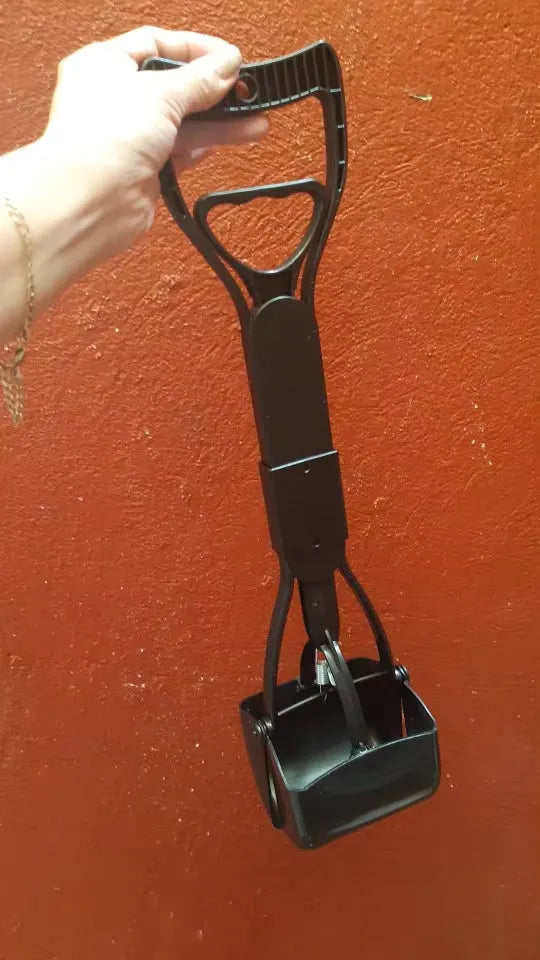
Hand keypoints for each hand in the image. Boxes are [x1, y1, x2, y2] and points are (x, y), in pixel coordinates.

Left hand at [41, 27, 267, 260]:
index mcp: (105, 64)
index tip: (230, 59)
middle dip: (214, 91)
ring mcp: (129, 136)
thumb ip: (200, 80)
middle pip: (174, 85)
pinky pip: (180, 152)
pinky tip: (230, 142)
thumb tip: (228, 64)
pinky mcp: (143, 170)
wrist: (89, 202)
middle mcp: (115, 99)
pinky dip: (204, 147)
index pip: (157, 43)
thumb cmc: (102, 140)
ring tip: (255, 123)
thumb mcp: (161, 93)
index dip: (196, 49)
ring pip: (182, 122)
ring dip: (219, 123)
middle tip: (248, 92)